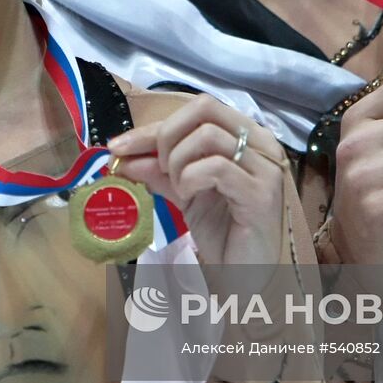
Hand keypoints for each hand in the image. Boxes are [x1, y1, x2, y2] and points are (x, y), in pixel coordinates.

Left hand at [109, 96, 286, 266]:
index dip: (153, 127)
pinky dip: (190, 179)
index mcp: (246, 135)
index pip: (197, 111)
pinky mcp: (261, 193)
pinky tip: (188, 197)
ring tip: (179, 189)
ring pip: (207, 136)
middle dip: (167, 135)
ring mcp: (265, 167)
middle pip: (205, 108)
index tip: (118, 146)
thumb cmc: (223, 231)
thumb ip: (158, 170)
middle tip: (159, 169)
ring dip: (179, 162)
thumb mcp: (185, 192)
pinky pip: (215, 167)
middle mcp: (261, 143)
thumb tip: (122, 155)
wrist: (246, 274)